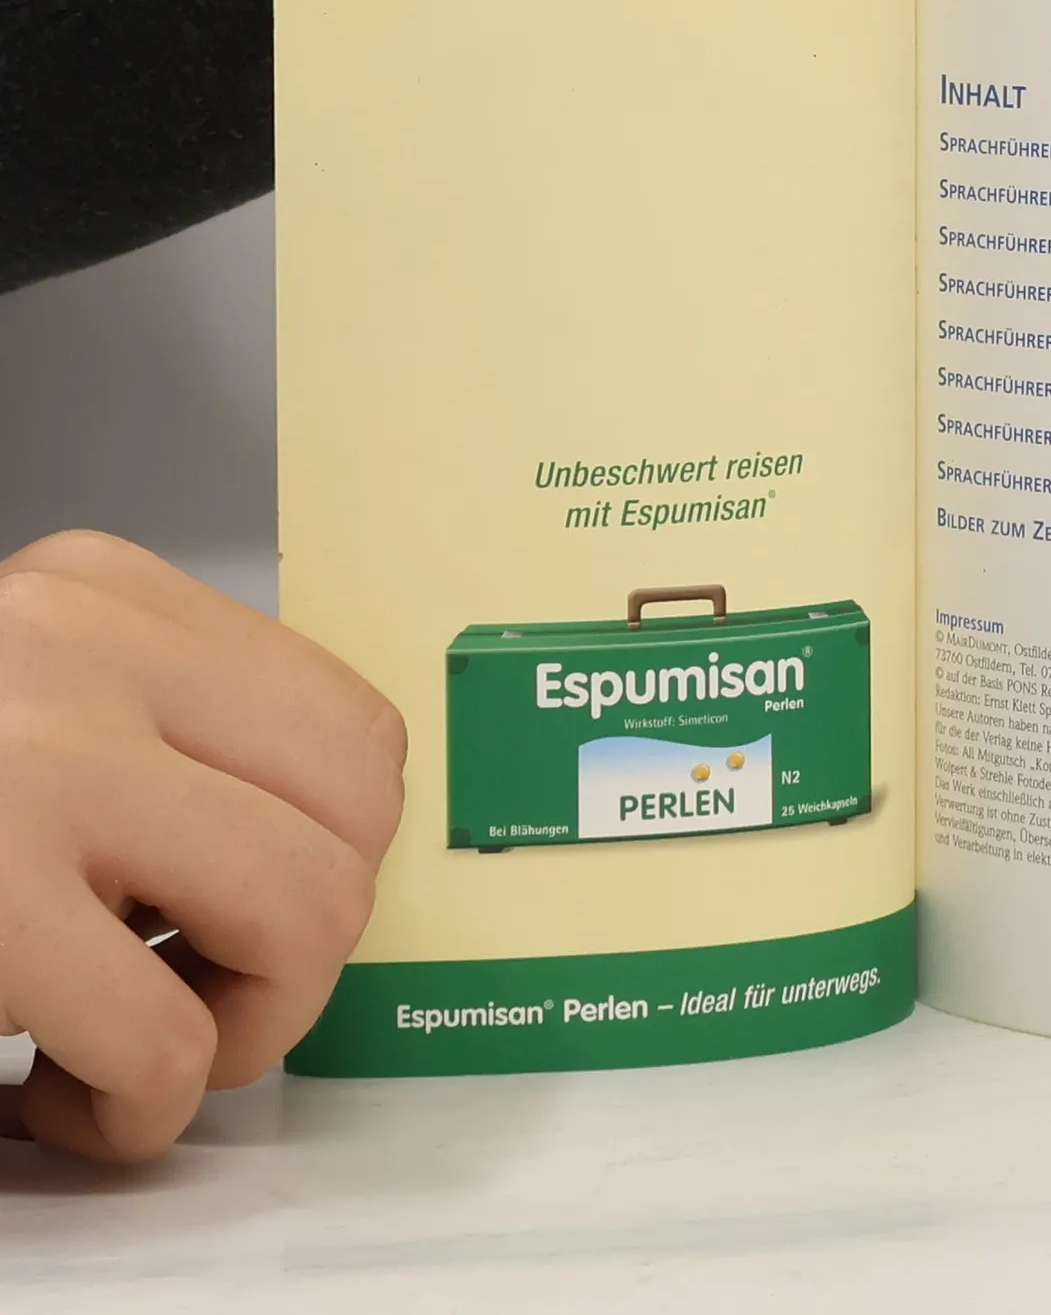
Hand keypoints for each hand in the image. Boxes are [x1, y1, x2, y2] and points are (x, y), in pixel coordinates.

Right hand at [0, 533, 404, 1161]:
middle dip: (306, 943)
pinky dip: (135, 1112)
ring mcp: (33, 766)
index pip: (351, 727)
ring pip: (306, 914)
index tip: (245, 908)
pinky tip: (49, 1093)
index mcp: (103, 596)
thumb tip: (324, 840)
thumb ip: (157, 732)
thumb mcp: (26, 695)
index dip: (332, 851)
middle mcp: (82, 649)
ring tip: (137, 1045)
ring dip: (242, 1028)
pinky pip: (164, 1041)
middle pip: (358, 813)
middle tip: (205, 987)